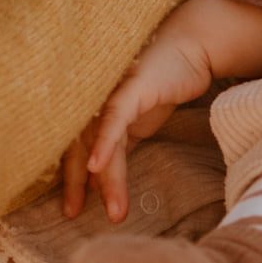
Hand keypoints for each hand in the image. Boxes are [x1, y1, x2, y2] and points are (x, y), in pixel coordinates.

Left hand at [63, 31, 214, 221]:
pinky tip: (97, 166)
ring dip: (107, 179)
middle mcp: (94, 98)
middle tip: (74, 214)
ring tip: (116, 211)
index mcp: (93, 108)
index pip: (72, 146)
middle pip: (76, 145)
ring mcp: (109, 91)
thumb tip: (104, 173)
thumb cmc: (162, 81)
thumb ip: (120, 141)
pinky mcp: (130, 87)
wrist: (191, 47)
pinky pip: (113, 119)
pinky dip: (104, 143)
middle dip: (75, 183)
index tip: (72, 209)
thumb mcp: (138, 119)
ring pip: (99, 140)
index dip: (69, 178)